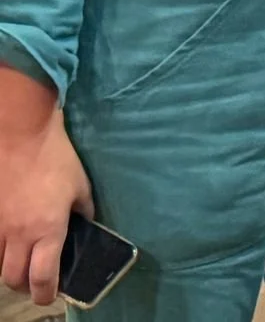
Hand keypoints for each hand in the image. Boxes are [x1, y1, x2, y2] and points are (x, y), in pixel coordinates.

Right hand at [0, 70, 92, 307]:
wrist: (22, 136)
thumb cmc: (57, 160)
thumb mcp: (81, 187)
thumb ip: (84, 213)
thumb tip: (86, 227)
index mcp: (47, 230)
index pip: (42, 277)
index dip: (47, 294)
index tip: (52, 296)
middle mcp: (18, 235)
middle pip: (14, 279)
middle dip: (26, 286)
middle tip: (37, 280)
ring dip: (11, 269)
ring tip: (24, 261)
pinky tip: (9, 244)